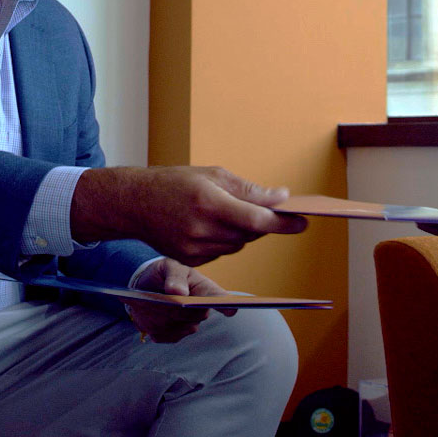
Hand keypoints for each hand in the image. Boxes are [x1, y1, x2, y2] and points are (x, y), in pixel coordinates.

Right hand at [71, 166, 308, 264]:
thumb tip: (281, 199)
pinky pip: (222, 253)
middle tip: (266, 209)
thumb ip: (248, 190)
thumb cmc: (175, 182)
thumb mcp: (213, 175)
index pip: (257, 220)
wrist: (133, 204)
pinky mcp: (189, 261)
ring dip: (242, 231)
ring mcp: (194, 249)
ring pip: (238, 245)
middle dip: (261, 222)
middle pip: (250, 234)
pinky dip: (224, 240)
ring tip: (225, 212)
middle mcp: (201, 229)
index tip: (303, 222)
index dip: (283, 223)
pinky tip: (208, 225)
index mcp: (209, 202)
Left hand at [126, 258, 232, 343]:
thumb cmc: (165, 273)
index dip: (227, 305)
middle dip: (173, 308)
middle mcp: (202, 310)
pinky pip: (162, 335)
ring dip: (158, 316)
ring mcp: (189, 326)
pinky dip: (150, 324)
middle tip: (154, 298)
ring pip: (175, 327)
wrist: (148, 287)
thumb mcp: (169, 266)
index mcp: (206, 290)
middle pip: (193, 316)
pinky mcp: (173, 336)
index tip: (231, 309)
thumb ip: (174, 275)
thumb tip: (178, 292)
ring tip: (146, 303)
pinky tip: (145, 313)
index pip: (220, 298)